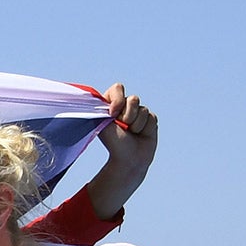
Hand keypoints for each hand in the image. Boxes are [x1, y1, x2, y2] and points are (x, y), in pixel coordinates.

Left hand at [83, 84, 157, 219]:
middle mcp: (125, 106)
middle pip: (133, 98)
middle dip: (128, 115)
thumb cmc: (112, 142)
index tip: (112, 114)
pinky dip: (145, 127)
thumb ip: (102, 108)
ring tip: (131, 133)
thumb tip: (94, 98)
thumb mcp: (103, 124)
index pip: (117, 88)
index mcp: (111, 105)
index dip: (117, 99)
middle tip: (122, 127)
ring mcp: (138, 111)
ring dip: (136, 124)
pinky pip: (151, 116)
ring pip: (143, 109)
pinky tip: (140, 134)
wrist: (129, 157)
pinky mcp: (149, 118)